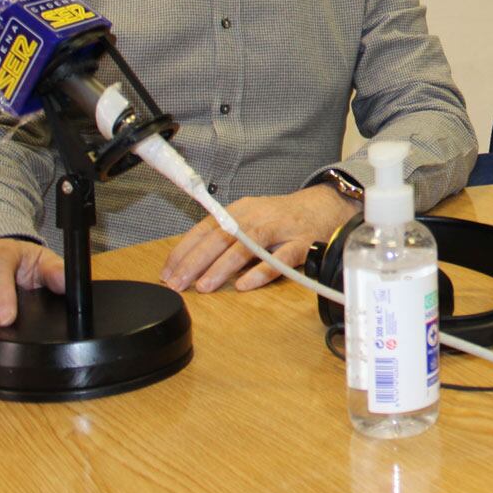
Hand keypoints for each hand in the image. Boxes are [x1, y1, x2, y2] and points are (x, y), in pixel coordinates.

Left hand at [161, 185, 358, 293]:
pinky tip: (244, 284)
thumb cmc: (282, 218)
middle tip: (178, 283)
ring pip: (247, 244)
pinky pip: (279, 258)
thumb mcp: (250, 218)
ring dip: (222, 266)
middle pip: (221, 236)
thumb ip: (225, 237)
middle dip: (196, 261)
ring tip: (204, 286)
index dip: (184, 251)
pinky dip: (261, 271)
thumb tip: (191, 264)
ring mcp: (279, 228)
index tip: (167, 272)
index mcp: (240, 210)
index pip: (205, 228)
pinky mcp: (301, 243)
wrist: (325, 206)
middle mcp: (257, 216)